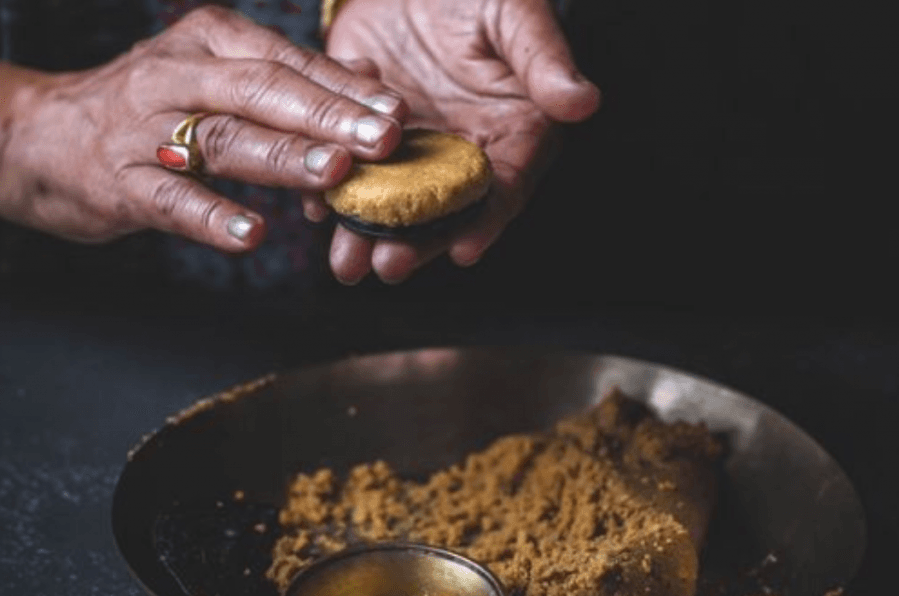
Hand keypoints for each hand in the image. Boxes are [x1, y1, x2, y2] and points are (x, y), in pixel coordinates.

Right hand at [0, 6, 407, 249]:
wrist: (39, 137)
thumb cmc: (149, 108)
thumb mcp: (216, 76)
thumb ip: (289, 80)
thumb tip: (368, 82)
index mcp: (208, 41)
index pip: (287, 60)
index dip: (344, 87)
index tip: (398, 112)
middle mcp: (177, 75)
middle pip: (262, 91)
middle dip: (328, 115)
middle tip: (384, 139)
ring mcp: (143, 129)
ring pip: (223, 139)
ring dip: (283, 157)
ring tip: (335, 174)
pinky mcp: (118, 182)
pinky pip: (171, 200)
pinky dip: (213, 217)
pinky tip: (253, 235)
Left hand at [318, 0, 599, 283]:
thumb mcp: (514, 13)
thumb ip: (543, 59)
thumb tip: (584, 102)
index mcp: (510, 134)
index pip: (503, 187)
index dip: (484, 220)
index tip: (463, 248)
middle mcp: (461, 154)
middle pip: (442, 210)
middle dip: (416, 241)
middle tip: (390, 266)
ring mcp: (411, 151)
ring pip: (393, 203)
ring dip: (369, 234)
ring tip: (349, 263)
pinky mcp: (365, 138)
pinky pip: (349, 171)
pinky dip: (331, 193)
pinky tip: (315, 211)